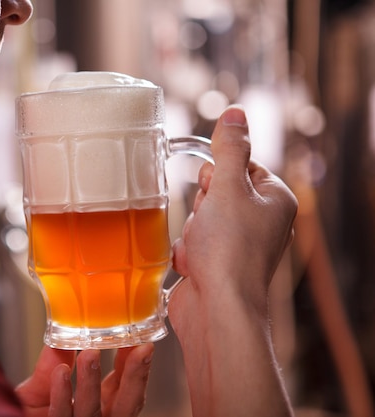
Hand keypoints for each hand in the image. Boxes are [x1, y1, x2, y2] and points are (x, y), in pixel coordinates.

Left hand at [15, 344, 153, 416]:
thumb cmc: (27, 413)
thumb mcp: (41, 386)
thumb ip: (53, 362)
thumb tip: (63, 329)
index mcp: (100, 407)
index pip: (126, 387)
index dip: (137, 366)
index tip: (143, 342)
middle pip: (126, 405)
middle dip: (135, 377)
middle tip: (137, 348)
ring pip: (94, 412)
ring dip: (93, 382)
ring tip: (90, 354)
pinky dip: (62, 395)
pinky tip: (61, 373)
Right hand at [167, 105, 296, 416]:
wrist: (217, 309)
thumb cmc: (228, 250)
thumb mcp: (229, 188)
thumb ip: (230, 149)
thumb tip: (235, 113)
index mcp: (275, 201)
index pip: (243, 166)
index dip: (220, 174)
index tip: (214, 189)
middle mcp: (262, 223)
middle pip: (219, 191)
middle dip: (203, 205)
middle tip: (207, 222)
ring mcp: (238, 246)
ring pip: (201, 218)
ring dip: (192, 229)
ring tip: (199, 247)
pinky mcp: (217, 265)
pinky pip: (192, 243)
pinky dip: (186, 250)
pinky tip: (191, 263)